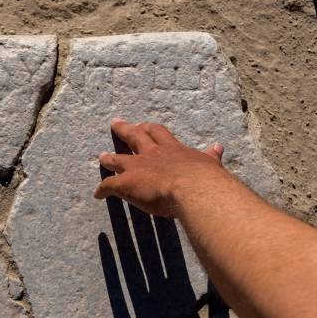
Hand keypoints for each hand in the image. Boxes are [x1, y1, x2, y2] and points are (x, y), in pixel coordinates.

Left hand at [94, 118, 231, 217]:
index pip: (159, 133)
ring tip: (101, 156)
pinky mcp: (125, 183)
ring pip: (117, 159)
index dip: (150, 129)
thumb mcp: (211, 164)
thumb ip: (211, 156)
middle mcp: (152, 154)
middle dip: (125, 130)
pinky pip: (108, 185)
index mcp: (173, 149)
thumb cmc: (205, 179)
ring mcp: (137, 167)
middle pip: (135, 136)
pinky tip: (98, 194)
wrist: (193, 189)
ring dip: (108, 158)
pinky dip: (102, 189)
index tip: (144, 125)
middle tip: (115, 123)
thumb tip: (218, 147)